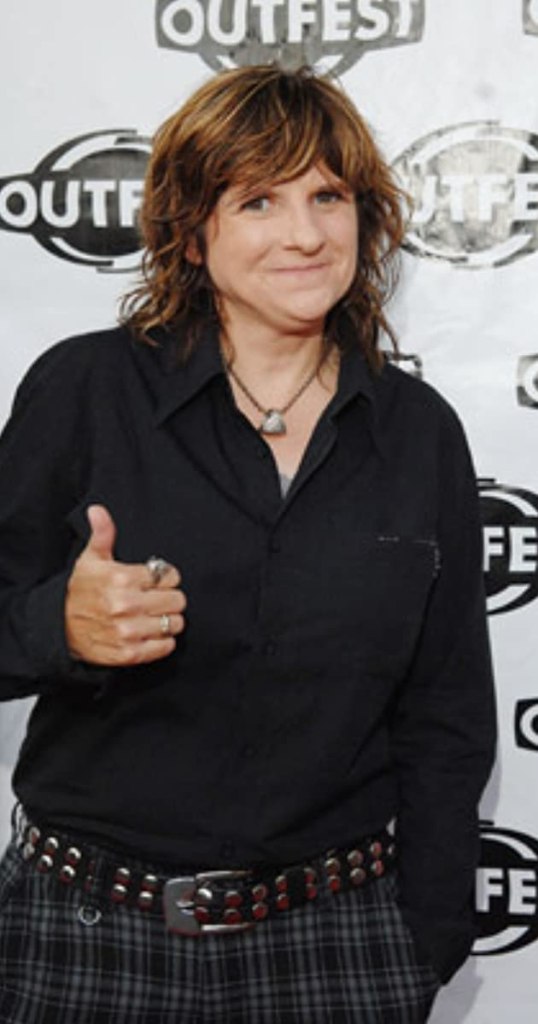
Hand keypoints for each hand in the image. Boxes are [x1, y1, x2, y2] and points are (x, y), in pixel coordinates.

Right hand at [65, 504, 186, 665]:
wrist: (60, 629)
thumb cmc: (80, 592)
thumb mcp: (90, 560)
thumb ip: (102, 534)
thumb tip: (98, 510)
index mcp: (121, 578)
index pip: (169, 575)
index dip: (165, 577)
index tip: (155, 581)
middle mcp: (126, 605)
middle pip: (177, 600)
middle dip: (170, 598)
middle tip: (157, 599)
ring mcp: (128, 631)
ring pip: (175, 623)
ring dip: (168, 620)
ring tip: (153, 616)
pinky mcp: (130, 653)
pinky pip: (166, 646)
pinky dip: (162, 641)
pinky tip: (149, 633)